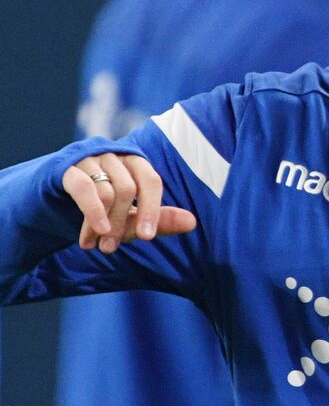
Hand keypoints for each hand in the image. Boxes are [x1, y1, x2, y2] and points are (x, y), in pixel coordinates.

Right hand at [62, 153, 197, 253]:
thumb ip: (160, 220)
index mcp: (136, 163)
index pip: (151, 181)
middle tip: (112, 248)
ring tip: (98, 246)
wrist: (58, 196)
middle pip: (127, 188)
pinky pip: (83, 187)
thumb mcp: (132, 216)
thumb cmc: (107, 206)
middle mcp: (115, 156)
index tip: (148, 236)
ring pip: (105, 191)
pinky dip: (91, 211)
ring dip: (103, 223)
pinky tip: (91, 234)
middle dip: (122, 222)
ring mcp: (90, 160)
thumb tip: (192, 222)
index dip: (151, 209)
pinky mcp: (67, 168)